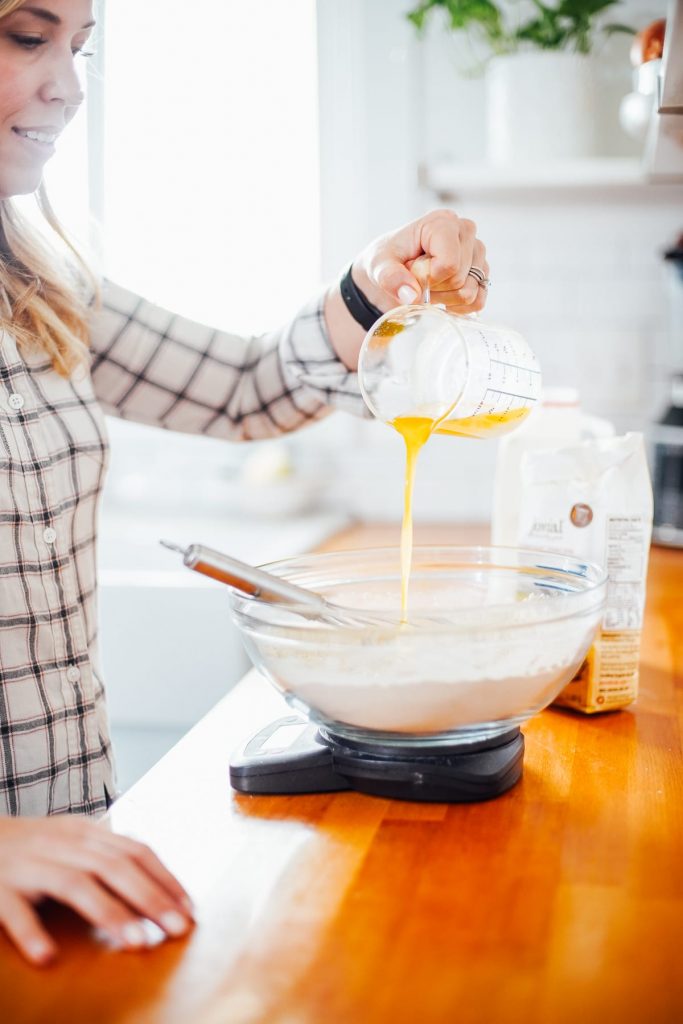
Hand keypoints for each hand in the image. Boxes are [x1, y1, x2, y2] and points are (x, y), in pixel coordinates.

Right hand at [0, 815, 193, 965]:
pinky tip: (47, 955)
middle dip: (150, 898)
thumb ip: (108, 856)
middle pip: (114, 867)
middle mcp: (61, 844)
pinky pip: (15, 911)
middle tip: (176, 929)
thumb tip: (158, 885)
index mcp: (85, 832)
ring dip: (110, 914)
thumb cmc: (32, 847)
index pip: (135, 851)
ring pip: (75, 885)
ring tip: (136, 942)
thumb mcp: (73, 841)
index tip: (189, 909)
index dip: (165, 879)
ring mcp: (30, 865)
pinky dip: (31, 932)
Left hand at [354, 208, 488, 314]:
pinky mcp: (481, 273)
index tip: (412, 273)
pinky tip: (442, 297)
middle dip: (434, 289)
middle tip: (417, 280)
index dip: (429, 278)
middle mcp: (465, 232)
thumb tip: (411, 295)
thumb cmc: (387, 260)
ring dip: (444, 299)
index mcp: (442, 222)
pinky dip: (457, 307)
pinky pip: (478, 302)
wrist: (391, 270)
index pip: (449, 263)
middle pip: (459, 279)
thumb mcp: (378, 265)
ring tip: (428, 287)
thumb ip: (389, 277)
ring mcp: (477, 253)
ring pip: (469, 293)